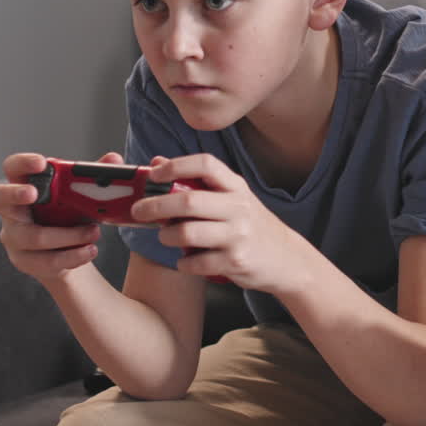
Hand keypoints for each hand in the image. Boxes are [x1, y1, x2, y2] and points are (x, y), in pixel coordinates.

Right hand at [0, 152, 109, 281]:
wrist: (68, 252)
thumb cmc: (69, 214)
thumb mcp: (81, 195)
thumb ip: (93, 177)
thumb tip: (113, 160)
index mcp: (24, 185)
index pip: (12, 168)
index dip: (21, 163)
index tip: (41, 163)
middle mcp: (12, 210)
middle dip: (14, 193)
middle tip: (35, 193)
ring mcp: (14, 237)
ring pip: (33, 236)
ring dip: (67, 235)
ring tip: (93, 232)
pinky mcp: (24, 261)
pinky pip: (45, 261)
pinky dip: (72, 256)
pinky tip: (89, 251)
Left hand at [131, 153, 312, 294]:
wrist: (287, 259)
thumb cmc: (252, 226)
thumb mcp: (232, 198)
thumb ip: (197, 182)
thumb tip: (156, 163)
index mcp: (236, 187)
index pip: (205, 164)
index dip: (175, 166)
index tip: (153, 174)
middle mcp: (239, 208)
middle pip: (188, 201)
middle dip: (155, 206)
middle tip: (139, 211)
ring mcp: (238, 235)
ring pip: (187, 233)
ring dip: (167, 236)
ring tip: (165, 237)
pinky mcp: (236, 262)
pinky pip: (195, 262)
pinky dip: (184, 263)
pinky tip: (186, 260)